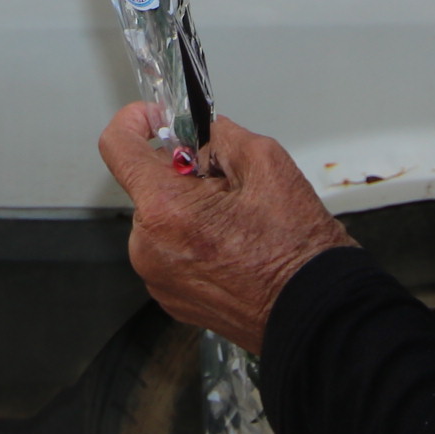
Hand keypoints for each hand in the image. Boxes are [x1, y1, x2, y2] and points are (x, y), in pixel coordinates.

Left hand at [98, 105, 353, 354]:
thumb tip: (204, 134)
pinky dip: (192, 240)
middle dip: (182, 174)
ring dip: (189, 209)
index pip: (118, 146)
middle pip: (147, 186)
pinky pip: (170, 252)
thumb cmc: (296, 250)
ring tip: (237, 222)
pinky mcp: (172, 298)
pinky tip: (232, 247)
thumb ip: (223, 136)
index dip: (135, 121)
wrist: (316, 313)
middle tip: (228, 183)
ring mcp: (158, 278)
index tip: (159, 120)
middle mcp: (148, 248)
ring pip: (160, 220)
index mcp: (164, 210)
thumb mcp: (267, 163)